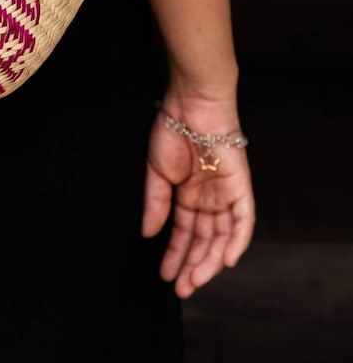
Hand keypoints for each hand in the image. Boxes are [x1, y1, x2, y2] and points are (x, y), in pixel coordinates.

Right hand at [141, 96, 255, 298]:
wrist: (191, 103)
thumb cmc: (171, 129)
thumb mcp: (156, 171)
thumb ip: (155, 203)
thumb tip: (149, 234)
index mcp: (188, 194)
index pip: (185, 233)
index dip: (175, 254)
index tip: (165, 275)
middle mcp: (209, 198)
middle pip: (204, 240)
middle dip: (192, 265)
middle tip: (181, 288)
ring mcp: (225, 193)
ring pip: (222, 236)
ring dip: (210, 260)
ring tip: (194, 280)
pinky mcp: (240, 187)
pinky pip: (243, 221)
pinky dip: (237, 241)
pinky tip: (224, 261)